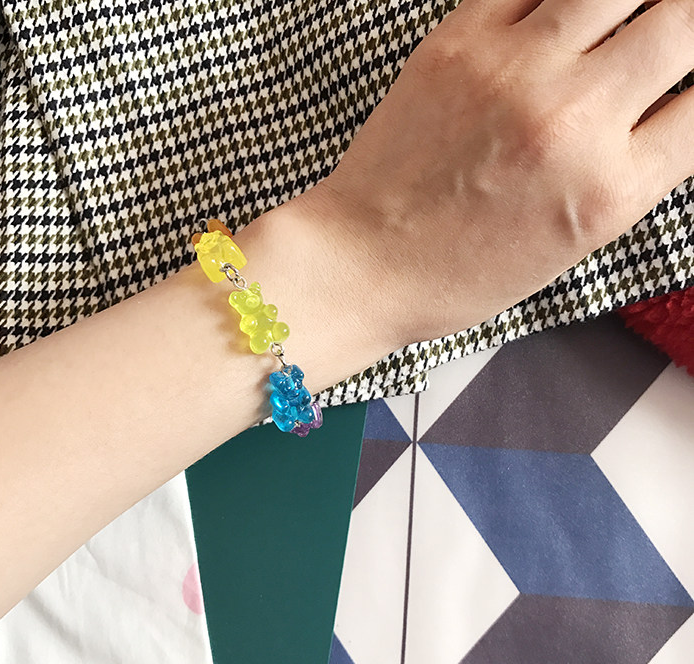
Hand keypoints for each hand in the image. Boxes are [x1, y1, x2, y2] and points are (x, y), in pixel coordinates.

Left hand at [294, 0, 693, 346]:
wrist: (365, 262)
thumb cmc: (457, 274)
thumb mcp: (568, 245)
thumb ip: (631, 173)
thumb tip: (668, 106)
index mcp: (608, 192)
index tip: (681, 86)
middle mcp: (573, 121)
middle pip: (683, 21)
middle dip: (683, 26)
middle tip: (664, 39)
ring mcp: (514, 71)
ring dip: (630, 4)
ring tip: (617, 24)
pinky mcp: (459, 41)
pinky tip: (562, 14)